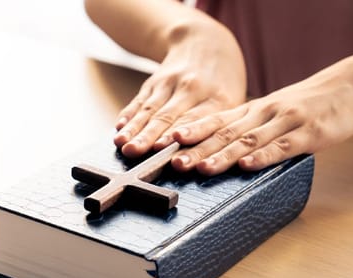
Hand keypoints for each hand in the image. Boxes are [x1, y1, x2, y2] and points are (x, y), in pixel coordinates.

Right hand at [114, 21, 245, 157]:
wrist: (205, 41)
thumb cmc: (223, 82)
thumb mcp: (233, 101)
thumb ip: (219, 129)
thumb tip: (205, 161)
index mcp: (217, 97)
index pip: (194, 119)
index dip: (177, 134)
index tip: (163, 149)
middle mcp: (192, 88)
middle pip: (167, 116)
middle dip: (149, 135)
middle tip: (135, 151)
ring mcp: (170, 83)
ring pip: (150, 109)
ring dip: (134, 129)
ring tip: (122, 144)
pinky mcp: (153, 82)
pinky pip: (139, 101)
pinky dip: (129, 115)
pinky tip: (119, 128)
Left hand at [169, 54, 352, 174]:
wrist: (351, 84)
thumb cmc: (309, 103)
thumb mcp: (274, 113)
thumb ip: (249, 130)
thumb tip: (218, 150)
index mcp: (252, 110)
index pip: (215, 121)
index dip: (191, 132)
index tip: (166, 144)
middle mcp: (263, 113)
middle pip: (224, 133)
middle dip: (197, 149)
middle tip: (174, 163)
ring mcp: (286, 122)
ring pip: (248, 141)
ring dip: (223, 155)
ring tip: (201, 168)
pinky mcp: (309, 133)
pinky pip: (282, 147)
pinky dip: (263, 157)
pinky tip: (248, 166)